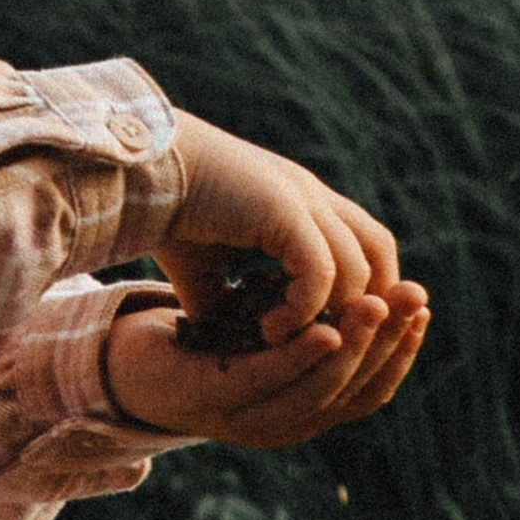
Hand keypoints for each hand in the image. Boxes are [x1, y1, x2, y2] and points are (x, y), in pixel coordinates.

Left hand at [100, 275, 430, 454]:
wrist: (116, 357)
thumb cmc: (194, 344)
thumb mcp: (260, 332)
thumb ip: (305, 323)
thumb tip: (365, 287)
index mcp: (297, 413)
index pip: (368, 392)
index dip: (400, 354)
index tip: (420, 310)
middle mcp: (279, 426)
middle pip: (353, 394)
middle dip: (389, 345)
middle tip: (413, 300)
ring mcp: (245, 421)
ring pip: (318, 391)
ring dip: (355, 347)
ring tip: (378, 304)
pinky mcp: (214, 402)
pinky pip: (268, 381)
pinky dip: (302, 357)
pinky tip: (326, 326)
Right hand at [157, 114, 400, 337]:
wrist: (139, 172)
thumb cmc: (167, 215)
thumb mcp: (206, 267)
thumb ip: (229, 299)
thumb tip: (229, 340)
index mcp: (302, 203)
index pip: (367, 244)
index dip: (363, 290)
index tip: (335, 332)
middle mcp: (312, 196)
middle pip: (380, 252)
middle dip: (367, 305)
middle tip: (332, 347)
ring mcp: (303, 198)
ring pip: (356, 268)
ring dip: (329, 316)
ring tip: (285, 342)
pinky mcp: (283, 208)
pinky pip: (319, 269)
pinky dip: (303, 308)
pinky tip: (271, 330)